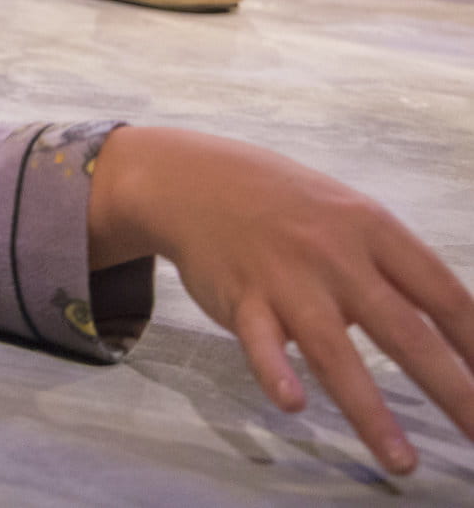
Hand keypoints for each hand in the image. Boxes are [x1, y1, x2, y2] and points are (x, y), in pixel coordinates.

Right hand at [91, 126, 473, 474]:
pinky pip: (260, 342)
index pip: (442, 294)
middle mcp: (335, 255)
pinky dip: (275, 372)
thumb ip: (391, 264)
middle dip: (450, 389)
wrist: (194, 179)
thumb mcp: (347, 214)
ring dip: (370, 412)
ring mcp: (287, 279)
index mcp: (372, 229)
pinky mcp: (241, 299)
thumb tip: (449, 322)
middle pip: (403, 332)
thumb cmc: (284, 203)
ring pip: (334, 352)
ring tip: (402, 463)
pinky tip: (292, 403)